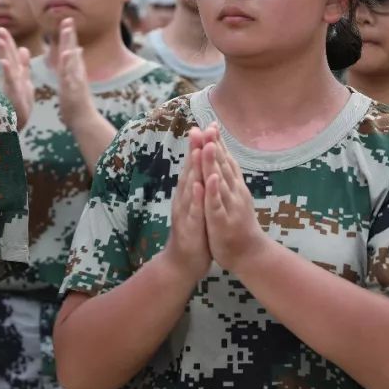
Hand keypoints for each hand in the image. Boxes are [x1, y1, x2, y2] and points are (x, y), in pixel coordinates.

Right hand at [0, 27, 33, 129]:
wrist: (19, 124)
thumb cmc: (21, 104)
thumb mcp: (25, 81)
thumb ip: (24, 66)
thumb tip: (24, 48)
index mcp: (18, 73)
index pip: (13, 54)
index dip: (8, 42)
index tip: (1, 29)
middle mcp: (13, 78)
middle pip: (9, 58)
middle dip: (5, 43)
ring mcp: (13, 86)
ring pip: (9, 68)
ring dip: (4, 54)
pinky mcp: (14, 95)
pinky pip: (11, 83)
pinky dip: (8, 72)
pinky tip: (4, 63)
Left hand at [54, 18, 98, 131]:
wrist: (83, 120)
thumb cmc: (77, 102)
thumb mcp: (75, 79)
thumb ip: (75, 64)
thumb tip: (77, 49)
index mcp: (73, 71)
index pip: (70, 50)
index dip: (68, 35)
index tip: (66, 20)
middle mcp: (76, 73)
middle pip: (72, 51)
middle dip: (69, 35)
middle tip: (67, 18)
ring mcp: (76, 81)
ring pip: (72, 61)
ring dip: (70, 45)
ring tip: (67, 31)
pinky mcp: (74, 91)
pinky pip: (70, 76)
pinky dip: (69, 66)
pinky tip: (67, 56)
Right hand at [162, 127, 212, 281]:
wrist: (183, 262)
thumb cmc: (193, 231)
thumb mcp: (196, 205)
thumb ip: (196, 185)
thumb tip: (200, 165)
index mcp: (189, 193)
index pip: (194, 166)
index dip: (199, 146)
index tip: (205, 125)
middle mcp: (184, 199)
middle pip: (189, 171)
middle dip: (194, 150)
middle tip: (197, 129)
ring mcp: (185, 213)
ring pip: (189, 188)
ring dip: (193, 169)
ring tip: (198, 151)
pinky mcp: (188, 228)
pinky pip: (192, 211)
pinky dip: (195, 198)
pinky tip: (198, 186)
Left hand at [199, 124, 268, 272]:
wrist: (250, 255)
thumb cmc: (240, 226)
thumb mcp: (235, 199)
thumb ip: (232, 180)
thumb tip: (229, 161)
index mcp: (234, 187)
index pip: (226, 161)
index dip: (218, 142)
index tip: (211, 123)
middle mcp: (234, 192)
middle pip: (223, 166)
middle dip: (215, 145)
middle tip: (209, 126)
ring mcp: (229, 206)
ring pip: (220, 181)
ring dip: (215, 163)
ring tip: (209, 144)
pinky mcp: (222, 221)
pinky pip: (217, 205)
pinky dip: (214, 191)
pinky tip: (210, 179)